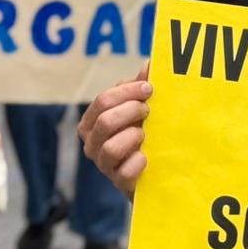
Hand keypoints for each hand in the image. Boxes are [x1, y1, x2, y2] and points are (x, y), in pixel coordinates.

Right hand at [78, 65, 151, 197]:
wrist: (155, 172)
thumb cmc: (143, 134)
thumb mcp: (141, 110)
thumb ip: (141, 87)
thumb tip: (150, 64)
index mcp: (92, 122)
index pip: (103, 101)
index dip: (127, 92)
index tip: (149, 89)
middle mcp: (92, 145)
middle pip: (105, 121)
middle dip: (131, 111)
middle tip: (149, 110)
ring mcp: (104, 166)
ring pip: (111, 147)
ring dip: (133, 136)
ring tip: (146, 135)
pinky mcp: (119, 184)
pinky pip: (124, 173)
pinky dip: (138, 162)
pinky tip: (147, 157)